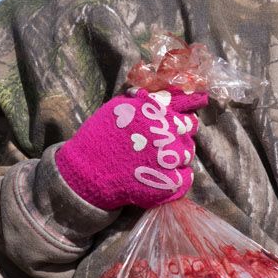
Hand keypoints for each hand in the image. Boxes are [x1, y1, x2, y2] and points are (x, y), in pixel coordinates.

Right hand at [54, 89, 208, 210]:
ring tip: (160, 162)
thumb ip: (141, 101)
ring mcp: (170, 158)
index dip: (182, 120)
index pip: (184, 113)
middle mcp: (168, 132)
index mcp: (156, 113)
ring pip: (187, 155)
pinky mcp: (170, 181)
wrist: (88, 171)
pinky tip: (162, 177)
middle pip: (189, 132)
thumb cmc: (98, 137)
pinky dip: (177, 177)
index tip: (176, 126)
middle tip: (164, 145)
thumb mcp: (117, 109)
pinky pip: (185, 177)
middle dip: (179, 136)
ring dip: (177, 157)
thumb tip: (156, 96)